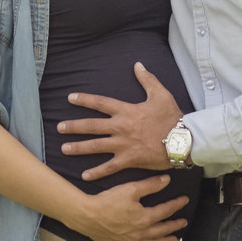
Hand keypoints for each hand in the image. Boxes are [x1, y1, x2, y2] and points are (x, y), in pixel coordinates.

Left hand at [59, 62, 182, 180]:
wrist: (182, 140)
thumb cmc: (172, 117)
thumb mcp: (160, 94)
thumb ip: (147, 79)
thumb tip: (138, 65)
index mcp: (126, 111)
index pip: (100, 103)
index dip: (84, 99)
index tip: (70, 98)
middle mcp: (121, 127)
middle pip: (92, 126)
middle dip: (74, 126)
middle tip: (59, 127)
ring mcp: (124, 145)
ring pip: (96, 146)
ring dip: (79, 148)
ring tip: (64, 149)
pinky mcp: (129, 160)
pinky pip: (110, 167)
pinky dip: (97, 172)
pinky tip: (84, 175)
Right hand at [67, 175, 188, 240]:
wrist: (87, 216)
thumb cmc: (107, 201)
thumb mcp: (130, 188)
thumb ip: (150, 185)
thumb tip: (167, 179)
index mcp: (145, 218)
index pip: (166, 211)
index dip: (176, 205)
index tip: (185, 200)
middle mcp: (141, 233)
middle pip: (162, 229)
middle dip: (174, 225)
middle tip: (184, 222)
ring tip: (174, 239)